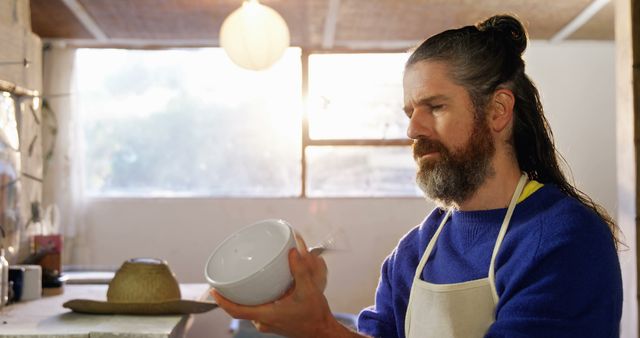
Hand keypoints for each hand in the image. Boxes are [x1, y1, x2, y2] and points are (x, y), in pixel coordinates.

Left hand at [211, 233, 335, 337]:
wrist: (323, 332)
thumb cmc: (315, 316)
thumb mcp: (308, 290)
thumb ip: (300, 270)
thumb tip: (292, 251)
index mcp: (267, 315)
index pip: (236, 311)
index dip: (222, 301)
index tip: (213, 290)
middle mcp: (264, 322)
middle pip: (239, 310)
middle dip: (231, 296)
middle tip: (225, 282)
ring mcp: (268, 324)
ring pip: (249, 311)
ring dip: (243, 299)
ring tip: (240, 283)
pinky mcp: (273, 323)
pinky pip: (257, 312)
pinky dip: (255, 302)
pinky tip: (260, 291)